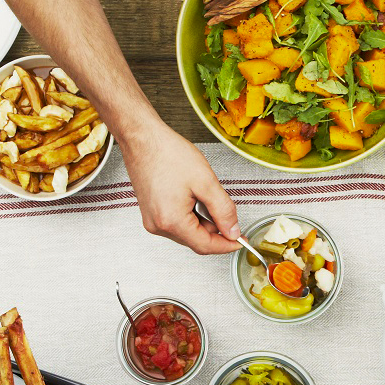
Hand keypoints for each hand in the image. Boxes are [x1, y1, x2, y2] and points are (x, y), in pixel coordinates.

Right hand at [119, 122, 239, 253]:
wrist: (143, 138)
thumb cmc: (167, 153)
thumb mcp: (206, 182)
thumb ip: (223, 210)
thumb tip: (232, 230)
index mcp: (171, 221)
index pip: (205, 246)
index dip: (226, 245)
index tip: (240, 240)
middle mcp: (158, 225)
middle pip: (196, 240)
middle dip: (214, 228)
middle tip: (223, 206)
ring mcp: (152, 220)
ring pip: (187, 231)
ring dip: (202, 219)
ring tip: (201, 193)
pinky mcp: (151, 213)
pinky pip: (176, 222)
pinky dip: (190, 214)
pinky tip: (190, 195)